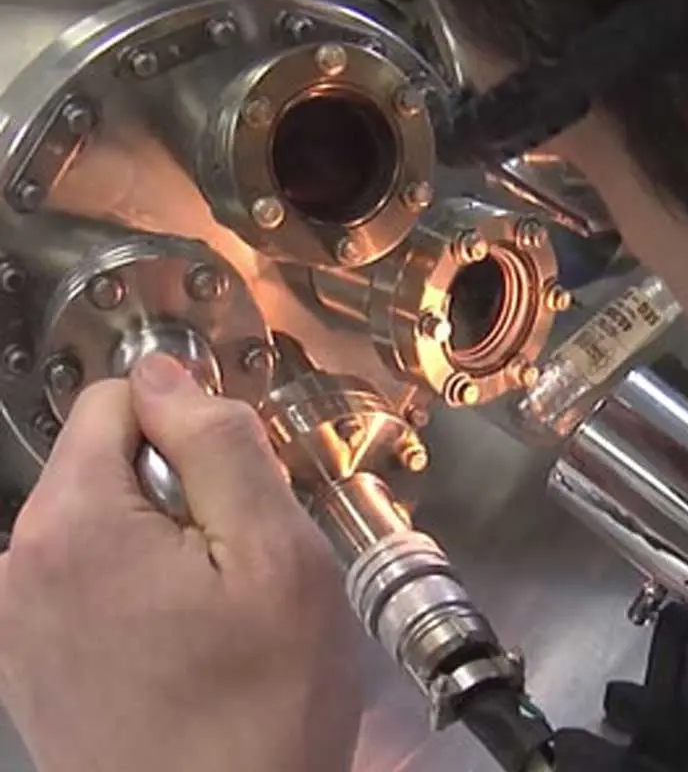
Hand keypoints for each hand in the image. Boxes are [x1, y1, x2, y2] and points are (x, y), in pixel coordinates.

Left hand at [0, 353, 361, 771]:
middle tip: (238, 561)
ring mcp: (15, 617)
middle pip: (109, 457)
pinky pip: (90, 571)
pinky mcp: (29, 657)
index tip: (236, 492)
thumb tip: (164, 373)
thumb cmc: (264, 700)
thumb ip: (220, 445)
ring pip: (106, 513)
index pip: (120, 397)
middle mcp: (18, 562)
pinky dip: (140, 579)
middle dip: (181, 484)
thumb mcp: (276, 555)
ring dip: (167, 535)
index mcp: (72, 523)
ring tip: (216, 606)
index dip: (191, 426)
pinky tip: (182, 637)